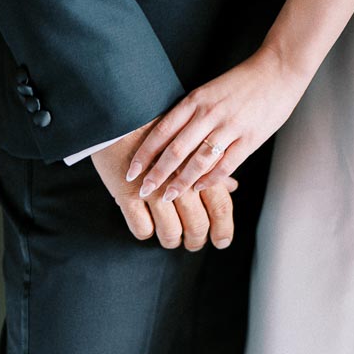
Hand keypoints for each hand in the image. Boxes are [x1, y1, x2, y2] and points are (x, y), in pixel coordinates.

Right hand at [92, 120, 237, 249]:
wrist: (121, 110)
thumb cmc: (161, 124)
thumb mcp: (195, 140)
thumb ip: (214, 166)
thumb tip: (232, 187)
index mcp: (199, 167)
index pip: (220, 207)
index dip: (223, 229)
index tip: (221, 241)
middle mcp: (179, 181)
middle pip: (196, 224)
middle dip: (196, 240)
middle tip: (194, 243)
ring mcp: (153, 190)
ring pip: (170, 232)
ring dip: (171, 240)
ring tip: (171, 240)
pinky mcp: (127, 194)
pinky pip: (142, 228)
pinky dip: (146, 232)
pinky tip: (148, 226)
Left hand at [127, 43, 307, 202]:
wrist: (278, 69)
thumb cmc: (243, 81)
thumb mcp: (209, 90)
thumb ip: (191, 112)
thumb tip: (168, 135)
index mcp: (196, 100)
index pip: (161, 131)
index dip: (144, 154)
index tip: (131, 171)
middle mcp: (209, 114)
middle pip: (175, 150)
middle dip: (156, 174)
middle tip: (143, 190)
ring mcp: (230, 127)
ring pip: (198, 161)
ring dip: (181, 182)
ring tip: (168, 196)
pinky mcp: (249, 138)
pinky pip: (225, 164)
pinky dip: (210, 179)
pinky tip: (199, 188)